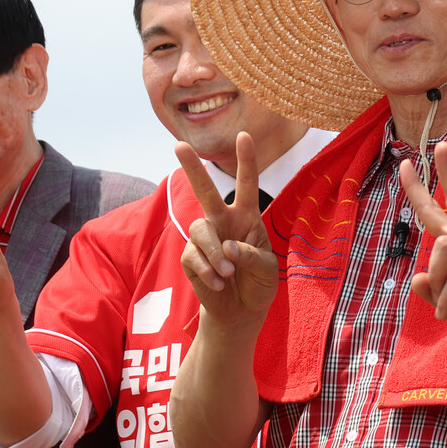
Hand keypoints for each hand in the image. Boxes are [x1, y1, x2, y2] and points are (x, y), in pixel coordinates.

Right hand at [176, 132, 278, 329]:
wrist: (241, 311)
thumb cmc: (258, 283)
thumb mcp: (267, 268)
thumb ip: (252, 255)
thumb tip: (228, 247)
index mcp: (246, 217)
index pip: (247, 184)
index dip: (246, 160)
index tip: (244, 135)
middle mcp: (223, 221)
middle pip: (205, 191)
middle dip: (193, 168)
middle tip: (179, 145)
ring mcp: (205, 239)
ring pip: (201, 230)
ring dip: (216, 253)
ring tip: (229, 274)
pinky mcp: (190, 257)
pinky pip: (193, 256)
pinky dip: (208, 270)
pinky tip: (218, 283)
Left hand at [399, 142, 446, 354]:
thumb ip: (434, 291)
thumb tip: (416, 277)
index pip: (439, 212)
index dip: (420, 191)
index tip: (405, 165)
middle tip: (439, 145)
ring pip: (446, 245)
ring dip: (435, 274)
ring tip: (439, 301)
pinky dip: (446, 298)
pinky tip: (443, 314)